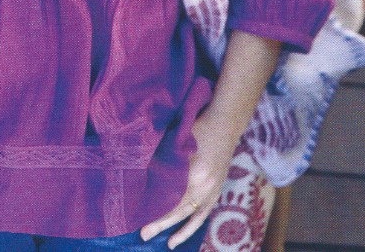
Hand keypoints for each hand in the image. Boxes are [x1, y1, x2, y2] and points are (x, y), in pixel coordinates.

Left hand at [140, 109, 233, 248]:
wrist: (225, 124)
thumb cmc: (198, 127)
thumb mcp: (179, 140)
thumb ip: (166, 159)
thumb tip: (145, 174)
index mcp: (194, 173)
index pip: (170, 196)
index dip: (155, 206)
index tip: (138, 215)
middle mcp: (205, 186)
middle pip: (179, 209)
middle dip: (160, 223)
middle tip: (143, 234)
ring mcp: (213, 191)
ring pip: (190, 215)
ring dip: (176, 230)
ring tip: (164, 243)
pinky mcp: (216, 191)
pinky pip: (203, 214)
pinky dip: (191, 227)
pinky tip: (179, 238)